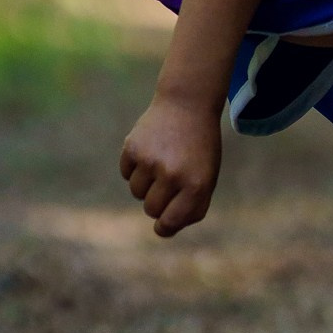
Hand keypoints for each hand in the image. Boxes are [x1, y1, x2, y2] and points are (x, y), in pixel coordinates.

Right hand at [120, 97, 222, 236]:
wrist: (187, 103)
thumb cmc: (199, 148)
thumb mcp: (206, 177)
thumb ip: (191, 207)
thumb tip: (163, 229)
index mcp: (196, 185)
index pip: (168, 223)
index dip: (164, 226)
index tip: (163, 222)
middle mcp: (173, 175)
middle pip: (150, 209)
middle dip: (157, 199)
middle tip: (168, 179)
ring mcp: (151, 161)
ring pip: (136, 192)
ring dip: (145, 182)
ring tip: (161, 160)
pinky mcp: (133, 148)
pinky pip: (125, 173)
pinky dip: (134, 166)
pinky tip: (150, 149)